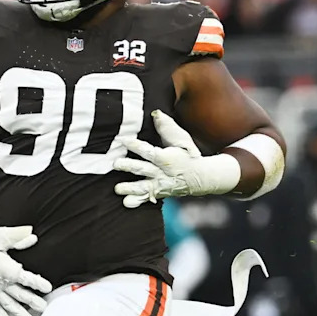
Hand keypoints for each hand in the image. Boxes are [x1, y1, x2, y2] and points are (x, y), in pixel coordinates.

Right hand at [0, 226, 50, 315]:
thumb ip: (17, 237)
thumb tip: (32, 236)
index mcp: (2, 266)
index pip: (22, 276)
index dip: (35, 282)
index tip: (47, 288)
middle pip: (17, 293)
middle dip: (31, 301)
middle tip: (43, 307)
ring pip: (6, 303)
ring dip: (18, 312)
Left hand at [114, 110, 239, 207]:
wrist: (200, 177)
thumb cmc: (188, 155)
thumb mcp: (182, 140)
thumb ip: (167, 128)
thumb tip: (155, 113)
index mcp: (167, 158)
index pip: (149, 151)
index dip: (136, 146)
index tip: (123, 140)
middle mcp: (161, 172)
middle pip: (143, 169)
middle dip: (130, 167)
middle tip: (116, 163)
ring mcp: (159, 185)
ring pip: (143, 187)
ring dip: (130, 188)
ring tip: (117, 189)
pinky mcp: (157, 193)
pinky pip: (147, 198)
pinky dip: (137, 201)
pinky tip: (126, 202)